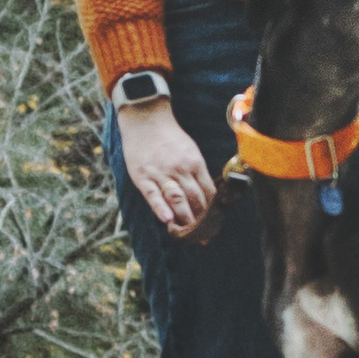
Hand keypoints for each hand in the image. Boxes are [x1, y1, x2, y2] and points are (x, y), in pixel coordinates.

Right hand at [117, 95, 215, 238]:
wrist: (147, 121)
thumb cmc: (170, 138)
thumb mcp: (190, 151)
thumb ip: (197, 172)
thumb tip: (207, 194)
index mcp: (195, 163)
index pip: (208, 192)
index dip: (212, 210)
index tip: (214, 224)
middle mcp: (181, 169)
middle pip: (195, 198)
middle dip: (200, 219)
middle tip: (203, 236)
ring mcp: (162, 173)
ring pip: (177, 199)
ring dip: (184, 218)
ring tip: (188, 234)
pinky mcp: (144, 176)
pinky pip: (154, 195)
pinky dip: (161, 208)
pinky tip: (167, 220)